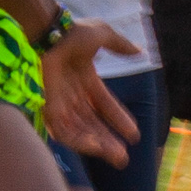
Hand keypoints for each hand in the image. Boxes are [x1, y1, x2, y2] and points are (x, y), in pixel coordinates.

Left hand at [40, 20, 137, 164]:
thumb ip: (120, 45)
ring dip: (99, 146)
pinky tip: (97, 148)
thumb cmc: (72, 32)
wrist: (49, 33)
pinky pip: (65, 133)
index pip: (104, 105)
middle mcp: (72, 94)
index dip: (118, 120)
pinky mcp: (49, 111)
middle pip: (93, 124)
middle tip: (124, 158)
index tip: (134, 135)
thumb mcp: (102, 35)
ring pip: (81, 132)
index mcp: (85, 79)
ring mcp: (60, 103)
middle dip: (109, 141)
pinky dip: (81, 142)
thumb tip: (140, 52)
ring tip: (117, 156)